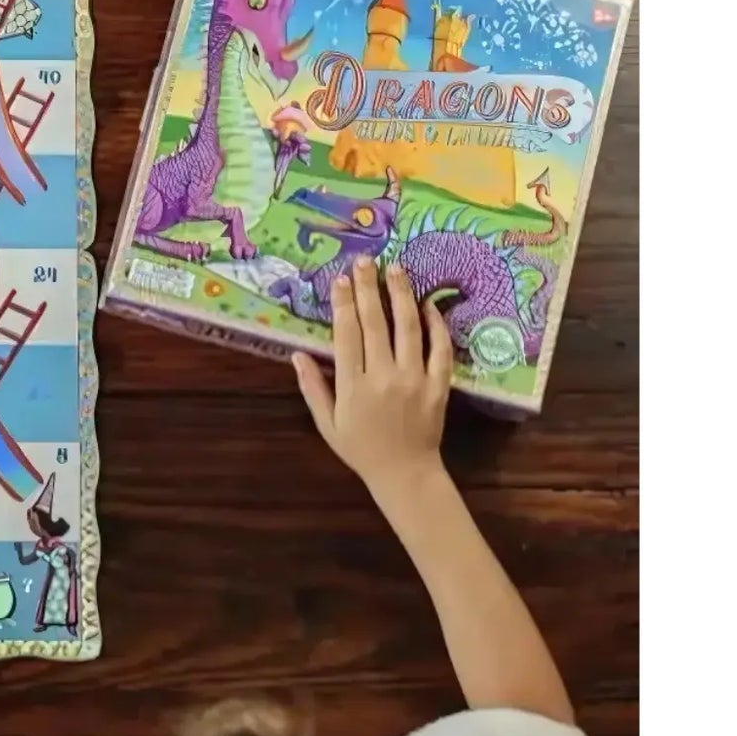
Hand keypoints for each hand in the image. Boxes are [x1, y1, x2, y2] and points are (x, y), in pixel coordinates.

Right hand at [293, 256, 451, 497]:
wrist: (405, 474)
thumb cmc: (361, 449)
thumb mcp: (327, 423)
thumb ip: (313, 388)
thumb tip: (297, 354)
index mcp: (353, 386)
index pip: (347, 335)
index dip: (343, 305)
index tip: (340, 279)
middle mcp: (384, 377)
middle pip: (375, 324)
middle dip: (368, 289)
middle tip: (365, 261)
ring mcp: (414, 379)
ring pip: (408, 329)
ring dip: (401, 296)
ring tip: (396, 269)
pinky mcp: (438, 385)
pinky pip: (440, 349)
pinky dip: (436, 325)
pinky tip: (428, 305)